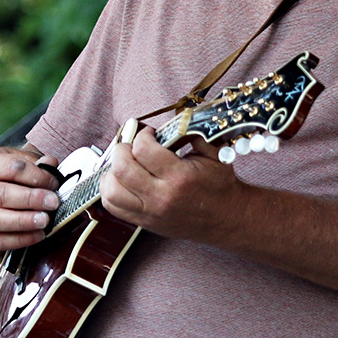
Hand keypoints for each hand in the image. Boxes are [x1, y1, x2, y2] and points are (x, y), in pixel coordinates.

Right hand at [0, 146, 59, 255]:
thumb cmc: (2, 177)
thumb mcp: (15, 161)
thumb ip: (34, 162)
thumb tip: (50, 163)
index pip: (12, 168)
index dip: (36, 176)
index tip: (54, 183)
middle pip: (2, 194)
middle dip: (31, 199)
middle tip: (53, 202)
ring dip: (24, 221)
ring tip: (45, 220)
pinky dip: (20, 239)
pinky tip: (38, 235)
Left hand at [100, 129, 240, 241]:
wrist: (226, 218)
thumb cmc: (219, 185)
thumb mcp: (214, 154)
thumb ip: (194, 132)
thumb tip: (176, 116)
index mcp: (179, 177)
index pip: (143, 149)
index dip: (142, 135)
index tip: (149, 134)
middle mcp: (161, 196)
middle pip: (122, 169)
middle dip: (122, 149)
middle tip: (131, 145)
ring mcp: (150, 212)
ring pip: (111, 191)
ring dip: (111, 172)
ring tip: (123, 163)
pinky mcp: (144, 222)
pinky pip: (113, 207)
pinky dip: (110, 191)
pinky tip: (121, 180)